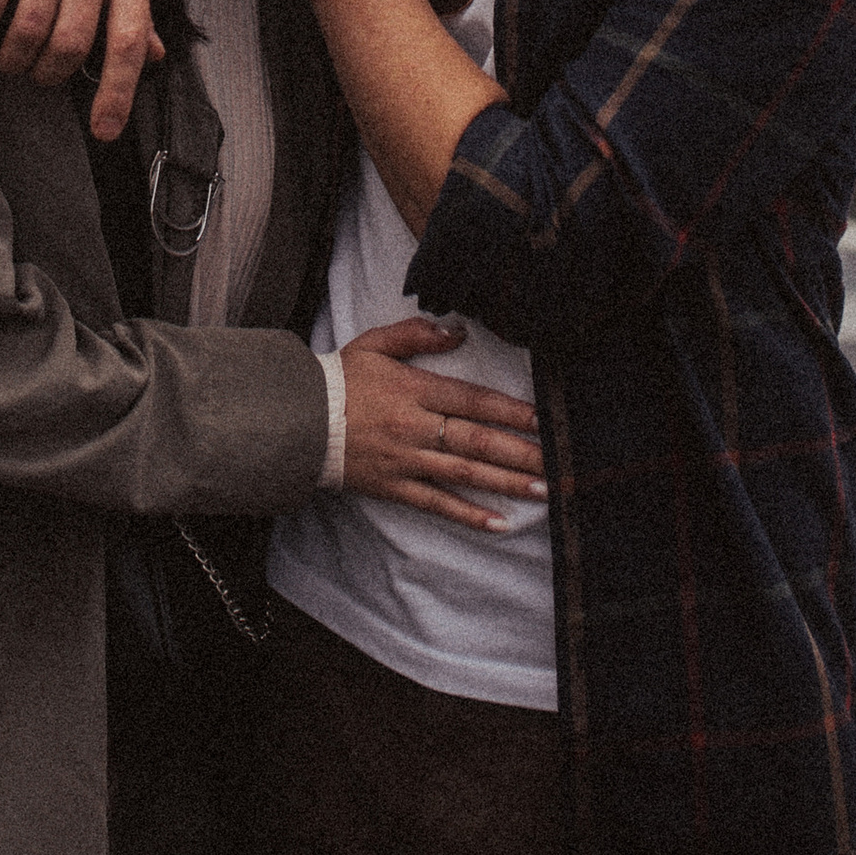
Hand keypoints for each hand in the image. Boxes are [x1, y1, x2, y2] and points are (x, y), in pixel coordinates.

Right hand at [337, 315, 543, 530]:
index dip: (510, 410)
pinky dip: (469, 515)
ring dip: (506, 482)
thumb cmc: (340, 379)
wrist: (298, 420)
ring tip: (542, 490)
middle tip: (558, 463)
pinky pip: (438, 504)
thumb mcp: (373, 344)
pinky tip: (499, 523)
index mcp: (415, 391)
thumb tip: (457, 331)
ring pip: (465, 473)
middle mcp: (416, 427)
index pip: (473, 401)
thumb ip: (415, 335)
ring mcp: (407, 461)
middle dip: (521, 452)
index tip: (543, 420)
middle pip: (477, 440)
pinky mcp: (395, 488)